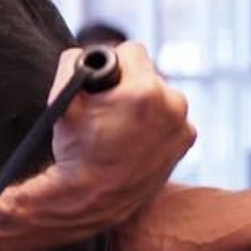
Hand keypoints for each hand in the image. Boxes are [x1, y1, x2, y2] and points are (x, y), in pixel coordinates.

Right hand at [43, 42, 196, 231]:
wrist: (91, 200)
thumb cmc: (75, 151)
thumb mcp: (63, 99)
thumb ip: (73, 60)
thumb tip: (84, 54)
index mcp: (144, 90)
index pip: (132, 51)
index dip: (113, 65)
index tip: (103, 84)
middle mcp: (172, 104)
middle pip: (149, 73)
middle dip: (130, 84)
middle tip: (110, 109)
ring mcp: (183, 125)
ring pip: (162, 95)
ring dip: (145, 102)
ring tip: (122, 127)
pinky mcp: (187, 141)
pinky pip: (171, 117)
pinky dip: (157, 123)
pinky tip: (137, 139)